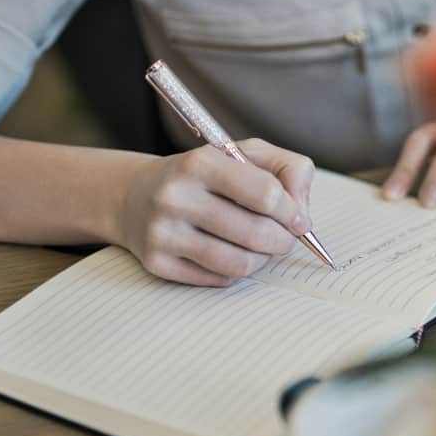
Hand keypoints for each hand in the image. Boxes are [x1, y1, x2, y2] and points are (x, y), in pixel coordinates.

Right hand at [116, 138, 314, 285]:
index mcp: (200, 162)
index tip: (298, 219)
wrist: (134, 195)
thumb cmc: (205, 175)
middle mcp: (176, 197)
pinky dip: (235, 271)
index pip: (266, 194)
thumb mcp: (245, 154)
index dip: (292, 211)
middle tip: (286, 238)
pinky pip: (218, 280)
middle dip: (283, 240)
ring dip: (262, 260)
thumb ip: (288, 169)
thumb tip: (301, 211)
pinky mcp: (156, 263)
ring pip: (239, 263)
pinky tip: (230, 254)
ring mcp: (163, 232)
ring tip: (262, 248)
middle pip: (257, 233)